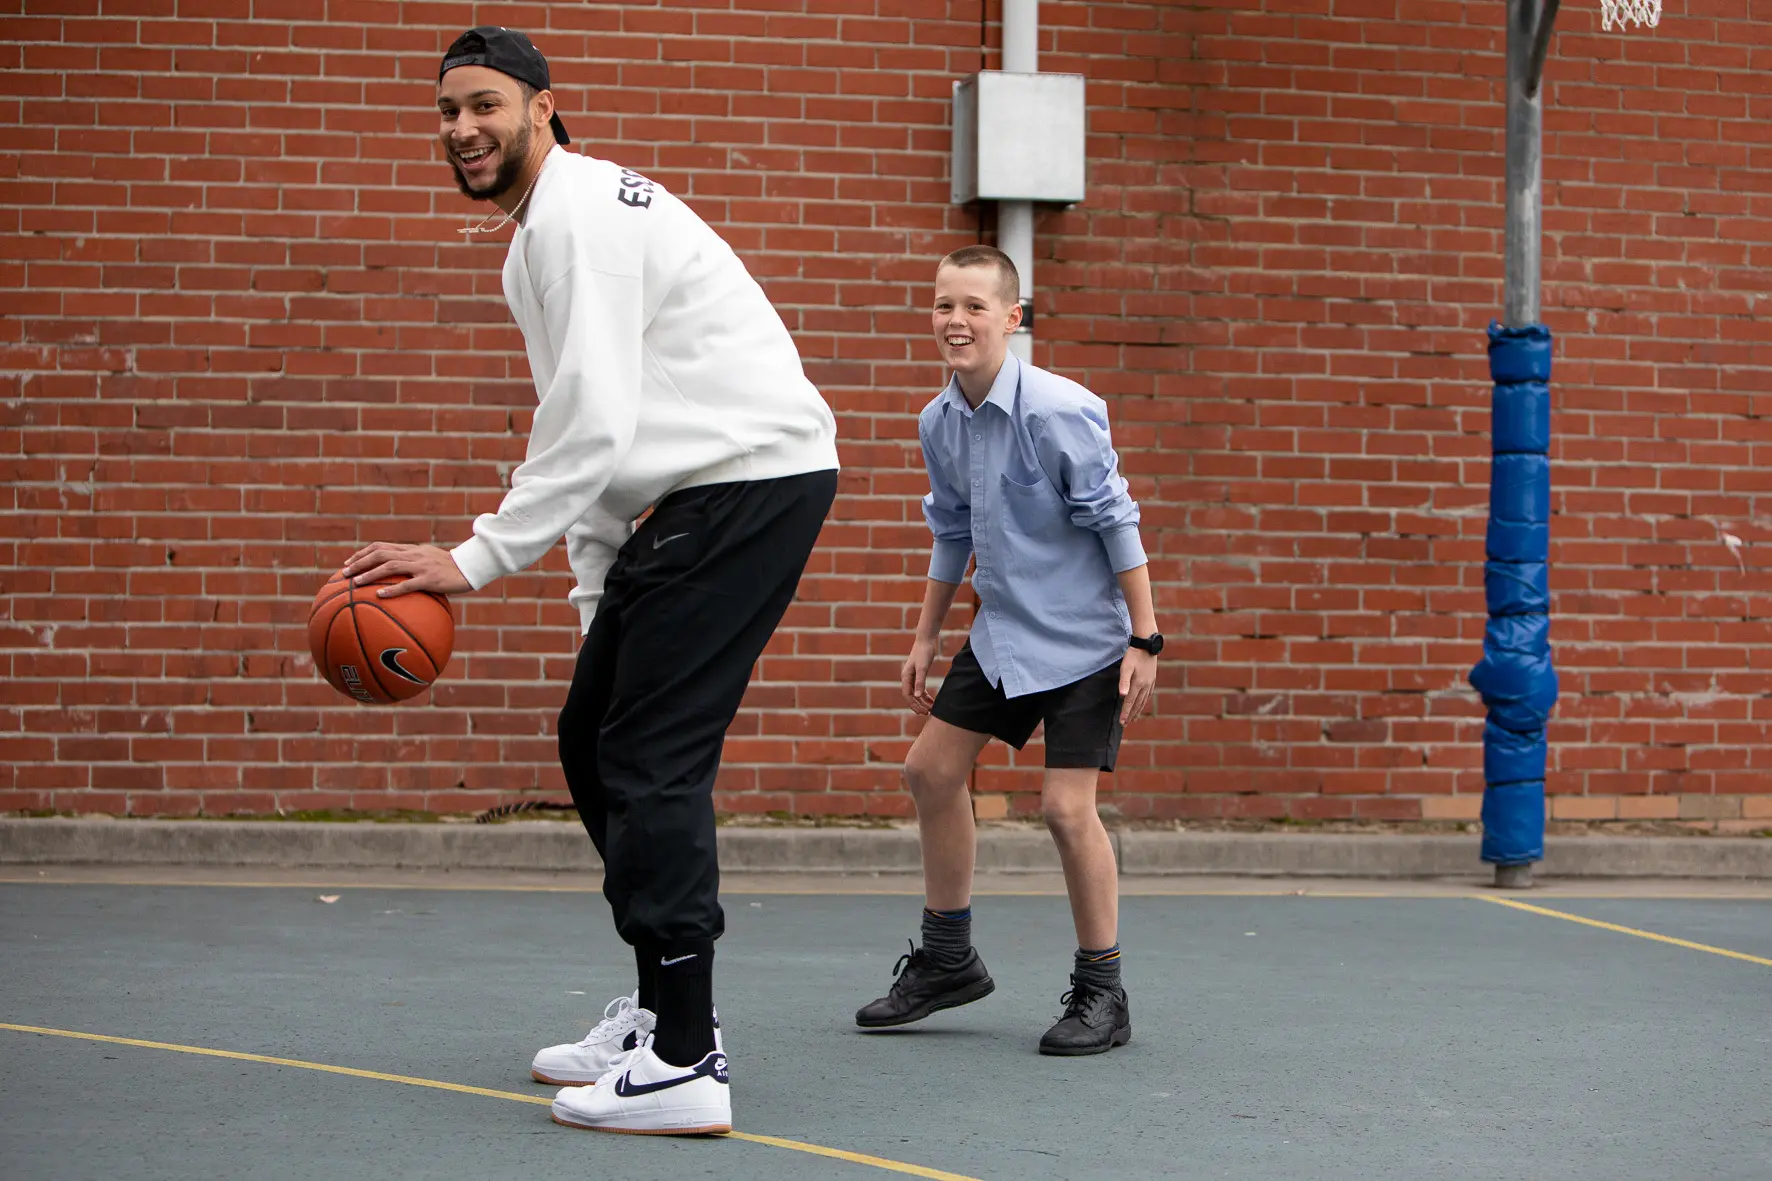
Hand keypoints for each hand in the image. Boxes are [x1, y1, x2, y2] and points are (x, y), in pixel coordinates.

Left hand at [341, 542, 471, 599]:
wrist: (471, 569)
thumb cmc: (449, 568)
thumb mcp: (429, 560)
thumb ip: (412, 563)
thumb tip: (395, 575)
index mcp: (411, 550)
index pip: (381, 546)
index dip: (362, 553)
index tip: (348, 563)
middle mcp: (413, 554)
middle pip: (380, 553)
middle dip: (359, 563)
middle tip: (344, 574)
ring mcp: (421, 566)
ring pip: (390, 566)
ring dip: (370, 574)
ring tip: (355, 583)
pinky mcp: (430, 579)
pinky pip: (407, 584)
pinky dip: (391, 589)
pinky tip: (379, 594)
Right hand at [901, 637, 939, 714]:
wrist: (926, 640)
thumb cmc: (924, 652)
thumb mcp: (922, 668)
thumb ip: (920, 682)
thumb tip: (917, 696)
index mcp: (906, 677)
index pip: (907, 695)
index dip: (914, 705)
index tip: (922, 712)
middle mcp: (907, 678)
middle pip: (910, 696)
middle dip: (918, 706)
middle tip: (927, 714)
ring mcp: (912, 676)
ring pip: (915, 694)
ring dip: (922, 702)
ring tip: (931, 709)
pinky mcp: (918, 674)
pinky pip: (920, 689)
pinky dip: (925, 696)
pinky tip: (932, 701)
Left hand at [1119, 648, 1156, 724]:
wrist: (1147, 645)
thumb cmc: (1133, 655)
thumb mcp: (1126, 667)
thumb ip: (1124, 681)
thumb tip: (1123, 695)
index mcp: (1138, 684)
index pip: (1130, 702)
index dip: (1125, 713)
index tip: (1121, 722)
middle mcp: (1145, 686)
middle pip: (1137, 704)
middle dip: (1131, 715)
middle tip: (1125, 724)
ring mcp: (1150, 683)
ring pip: (1143, 701)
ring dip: (1138, 710)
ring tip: (1134, 718)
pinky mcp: (1152, 679)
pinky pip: (1148, 695)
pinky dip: (1144, 702)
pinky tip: (1143, 704)